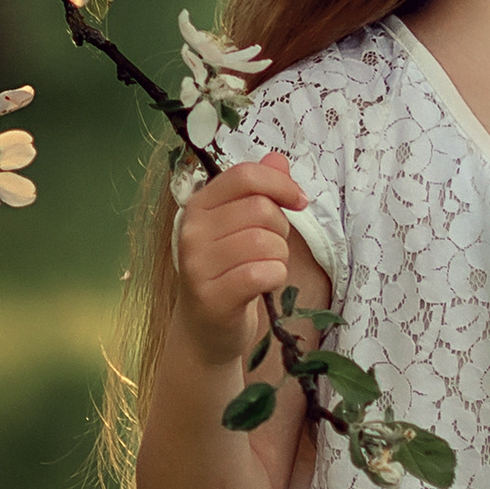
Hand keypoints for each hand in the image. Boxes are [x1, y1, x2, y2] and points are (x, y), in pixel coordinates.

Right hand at [169, 150, 304, 365]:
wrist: (206, 329)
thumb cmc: (231, 271)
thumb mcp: (242, 227)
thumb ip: (259, 191)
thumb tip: (278, 158)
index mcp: (199, 206)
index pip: (244, 175)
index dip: (280, 184)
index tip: (298, 200)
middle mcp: (191, 231)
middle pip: (261, 209)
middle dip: (282, 229)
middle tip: (271, 248)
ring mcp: (196, 264)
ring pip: (265, 241)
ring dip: (280, 256)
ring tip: (266, 267)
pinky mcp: (210, 296)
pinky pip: (263, 273)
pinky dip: (276, 277)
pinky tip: (265, 284)